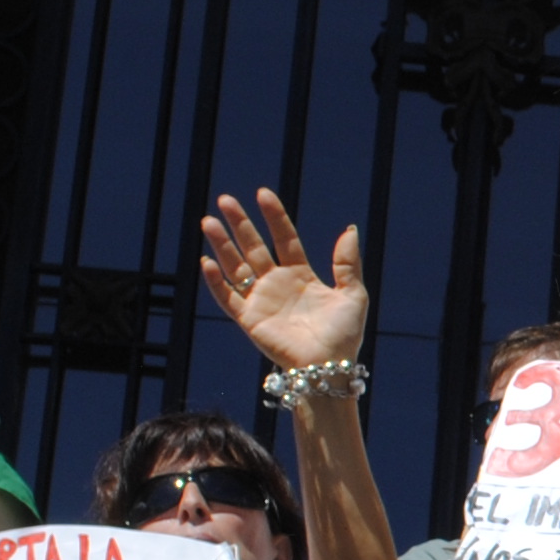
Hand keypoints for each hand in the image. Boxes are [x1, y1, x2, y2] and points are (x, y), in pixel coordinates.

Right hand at [200, 189, 368, 371]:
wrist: (328, 366)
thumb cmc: (344, 335)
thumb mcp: (353, 294)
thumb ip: (347, 262)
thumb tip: (350, 229)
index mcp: (301, 276)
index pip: (284, 238)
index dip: (274, 216)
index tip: (263, 193)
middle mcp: (277, 285)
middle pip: (253, 247)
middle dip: (239, 223)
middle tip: (225, 200)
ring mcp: (261, 301)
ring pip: (236, 267)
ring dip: (221, 245)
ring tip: (208, 222)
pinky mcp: (249, 320)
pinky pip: (228, 298)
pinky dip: (216, 282)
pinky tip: (207, 262)